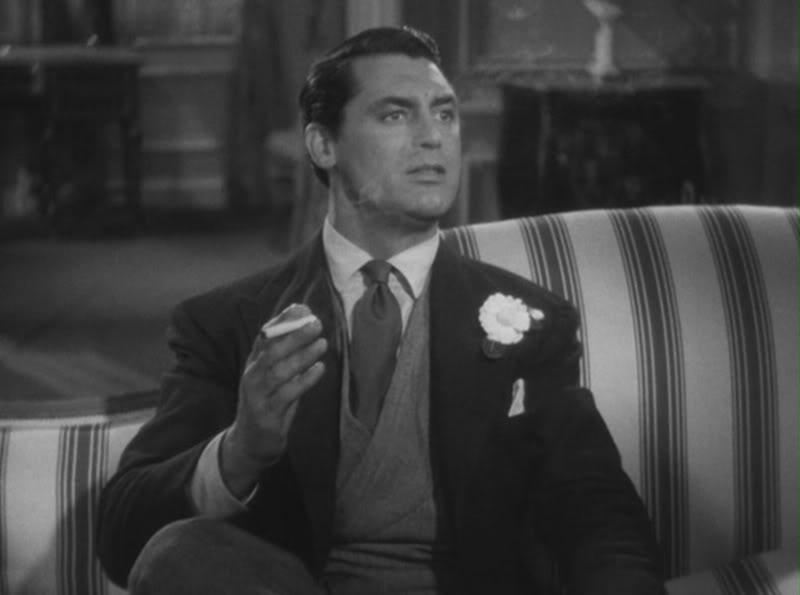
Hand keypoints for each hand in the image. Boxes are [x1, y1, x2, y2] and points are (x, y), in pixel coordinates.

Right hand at [221, 304, 326, 496]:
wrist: (250, 443)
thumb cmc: (268, 403)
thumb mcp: (274, 376)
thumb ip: (287, 352)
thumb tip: (306, 322)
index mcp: (254, 364)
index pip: (265, 336)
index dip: (282, 320)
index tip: (302, 308)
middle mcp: (252, 376)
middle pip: (271, 351)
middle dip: (294, 335)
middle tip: (316, 323)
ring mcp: (257, 396)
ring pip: (278, 371)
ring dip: (301, 356)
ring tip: (322, 343)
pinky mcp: (267, 415)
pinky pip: (286, 395)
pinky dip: (303, 381)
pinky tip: (319, 369)